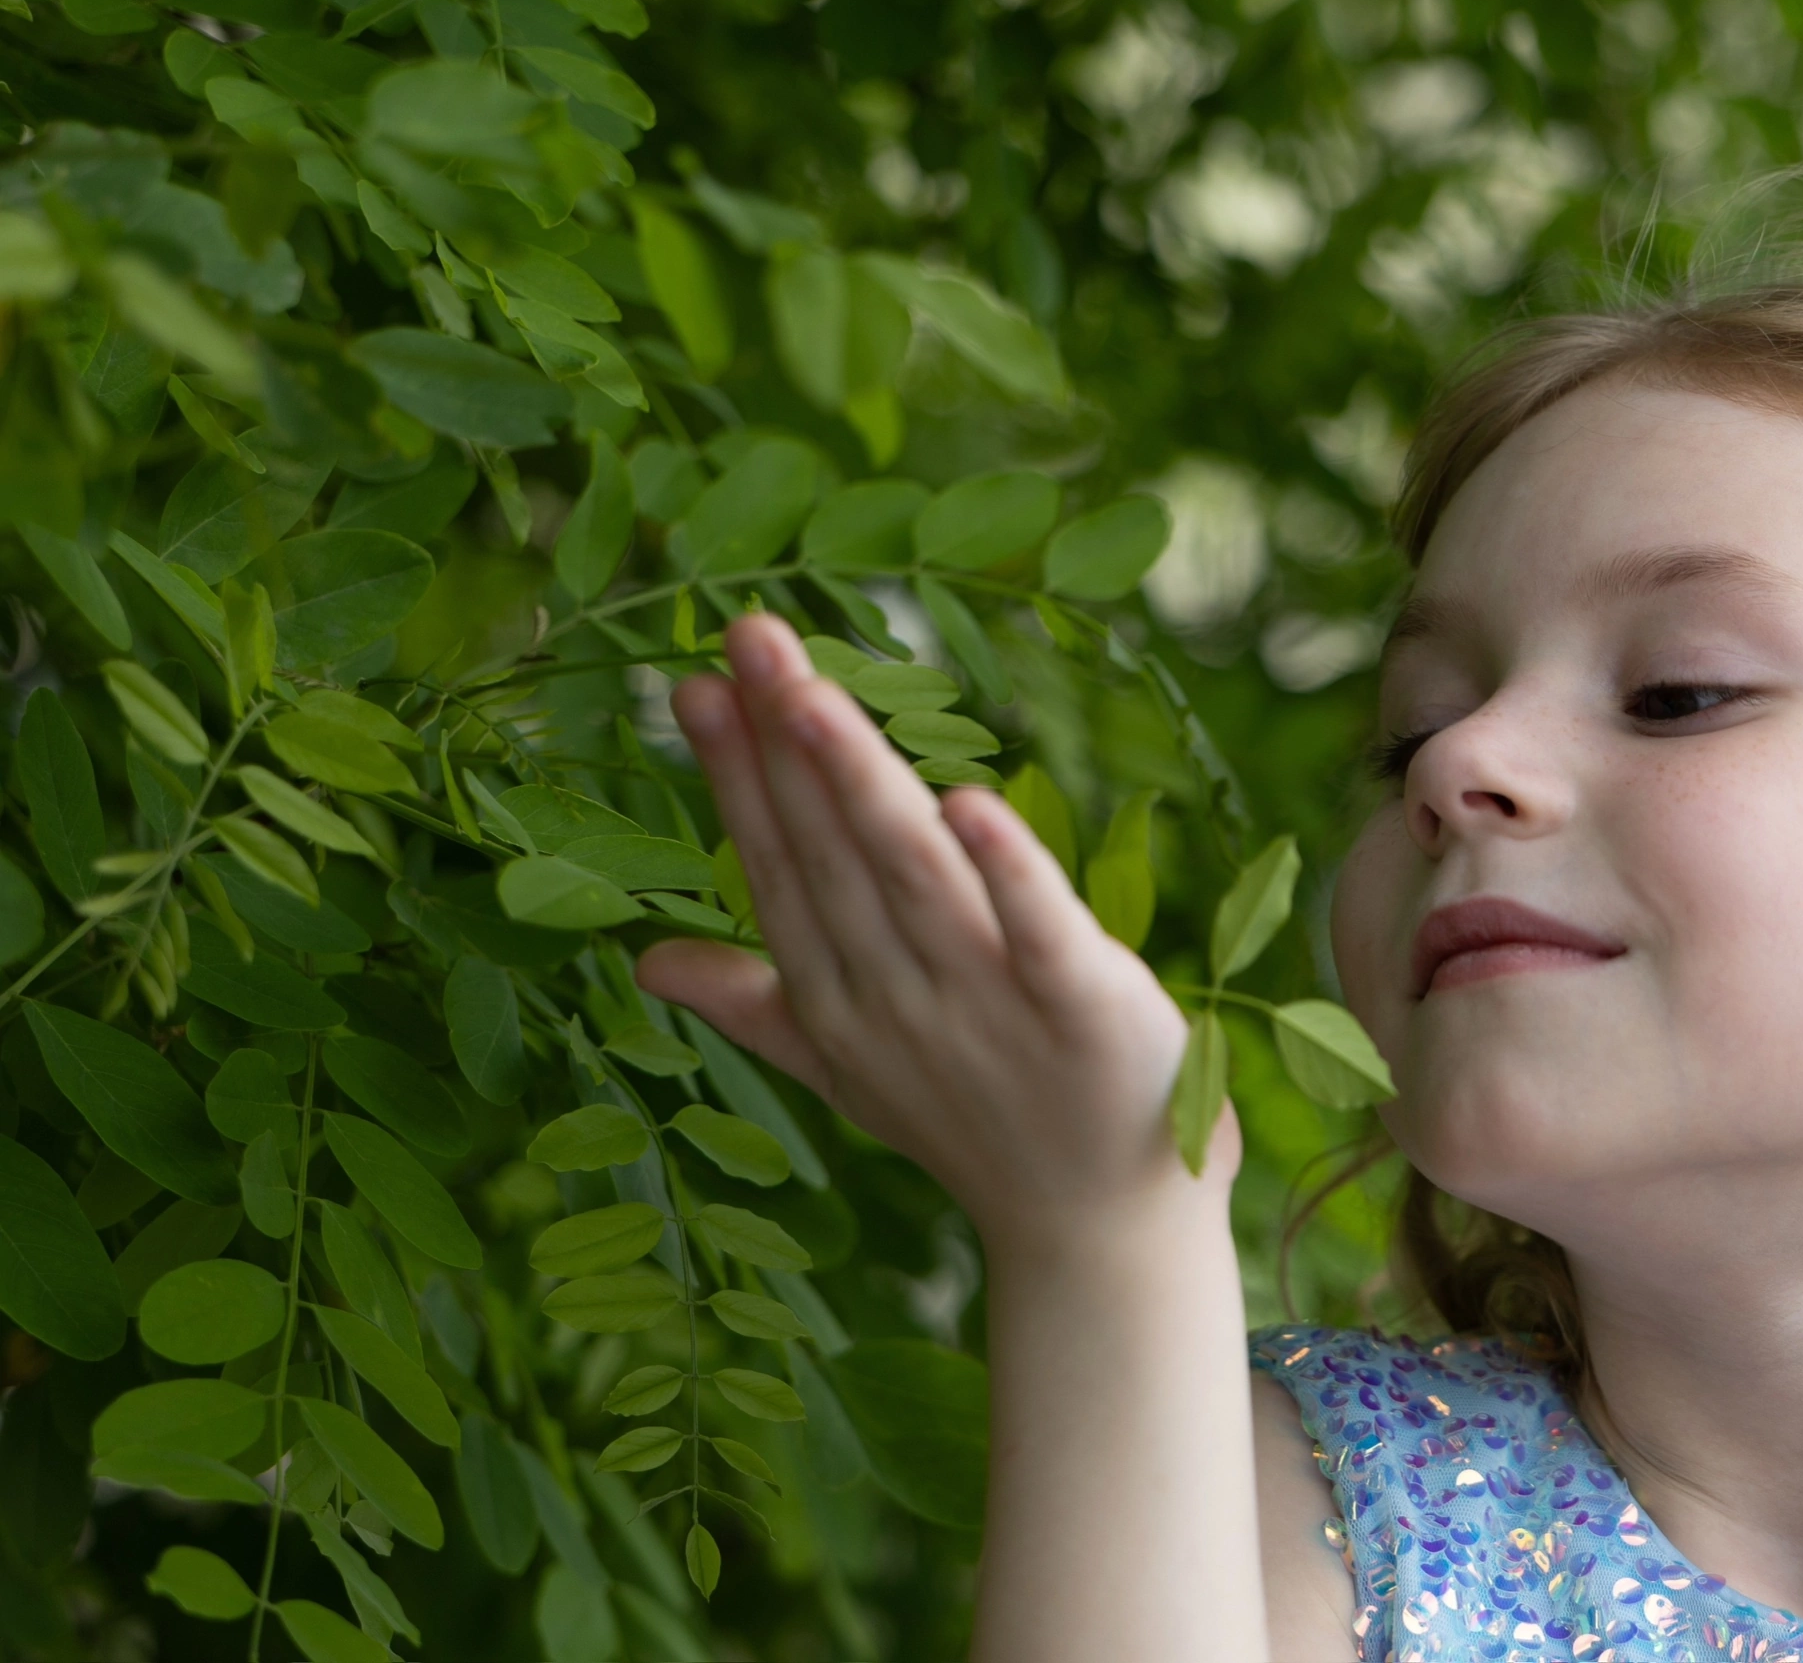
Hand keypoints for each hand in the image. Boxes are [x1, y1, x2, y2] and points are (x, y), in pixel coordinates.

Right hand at [635, 614, 1230, 1254]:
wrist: (1095, 1230)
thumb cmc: (973, 1124)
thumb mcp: (849, 1065)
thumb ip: (756, 1003)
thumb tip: (646, 960)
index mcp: (839, 998)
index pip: (778, 868)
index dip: (739, 776)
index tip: (697, 681)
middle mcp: (899, 996)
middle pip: (833, 854)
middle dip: (787, 743)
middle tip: (747, 634)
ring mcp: (989, 1002)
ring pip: (913, 876)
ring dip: (861, 784)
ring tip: (815, 695)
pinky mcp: (1082, 1007)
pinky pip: (1038, 932)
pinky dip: (1009, 872)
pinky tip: (970, 801)